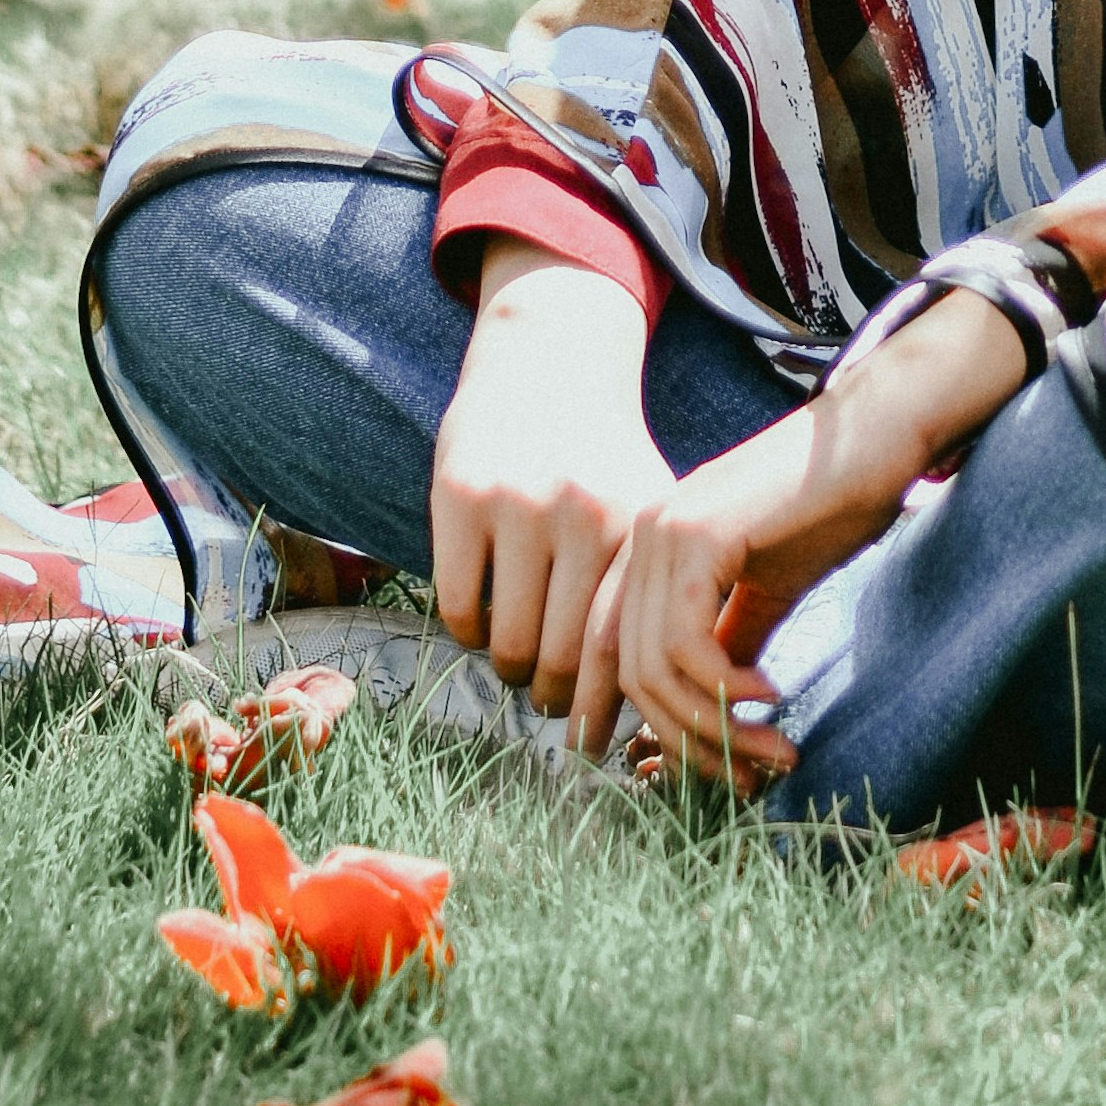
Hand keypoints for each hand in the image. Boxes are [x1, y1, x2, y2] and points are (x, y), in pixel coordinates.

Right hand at [429, 242, 669, 715]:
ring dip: (509, 669)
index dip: (604, 714)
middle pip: (562, 660)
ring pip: (507, 644)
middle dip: (553, 696)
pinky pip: (460, 608)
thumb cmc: (602, 458)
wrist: (549, 360)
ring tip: (516, 662)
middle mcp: (584, 515)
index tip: (590, 746)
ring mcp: (519, 504)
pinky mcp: (460, 495)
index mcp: (638, 528)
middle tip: (548, 700)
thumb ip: (644, 592)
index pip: (622, 652)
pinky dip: (468, 634)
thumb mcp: (645, 510)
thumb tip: (642, 710)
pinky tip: (482, 619)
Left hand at [574, 290, 1028, 788]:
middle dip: (689, 744)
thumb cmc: (830, 507)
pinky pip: (685, 642)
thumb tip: (710, 726)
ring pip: (654, 667)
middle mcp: (641, 537)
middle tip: (749, 779)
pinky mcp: (697, 535)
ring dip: (716, 729)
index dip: (648, 727)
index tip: (693, 779)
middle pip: (631, 674)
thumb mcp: (767, 592)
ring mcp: (662, 531)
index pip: (618, 658)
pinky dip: (724, 689)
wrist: (874, 437)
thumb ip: (728, 648)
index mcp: (650, 549)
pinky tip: (769, 698)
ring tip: (771, 752)